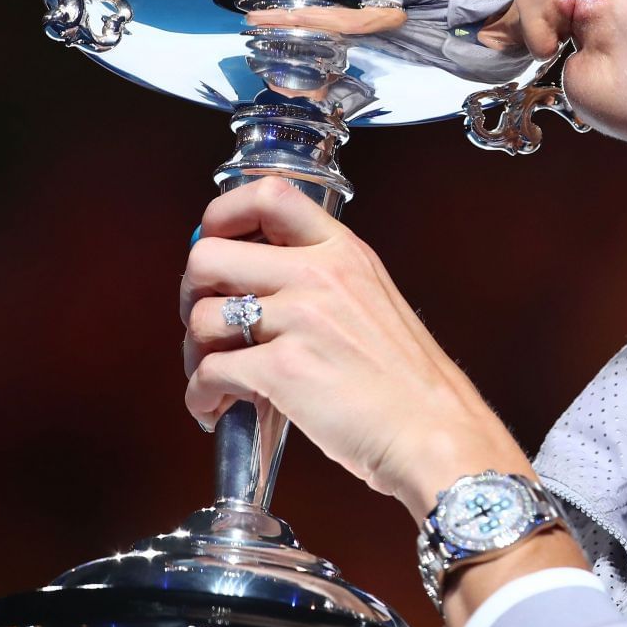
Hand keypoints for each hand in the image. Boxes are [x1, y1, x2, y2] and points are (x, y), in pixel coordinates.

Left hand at [180, 176, 529, 513]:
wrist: (435, 432)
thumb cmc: (407, 381)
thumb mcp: (374, 299)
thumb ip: (323, 279)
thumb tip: (256, 279)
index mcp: (343, 252)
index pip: (270, 194)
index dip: (222, 213)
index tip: (213, 237)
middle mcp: (319, 275)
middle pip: (210, 255)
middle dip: (192, 292)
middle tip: (204, 319)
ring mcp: (299, 320)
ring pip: (203, 318)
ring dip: (194, 353)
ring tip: (213, 376)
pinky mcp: (282, 371)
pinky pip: (210, 373)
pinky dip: (200, 397)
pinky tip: (215, 408)